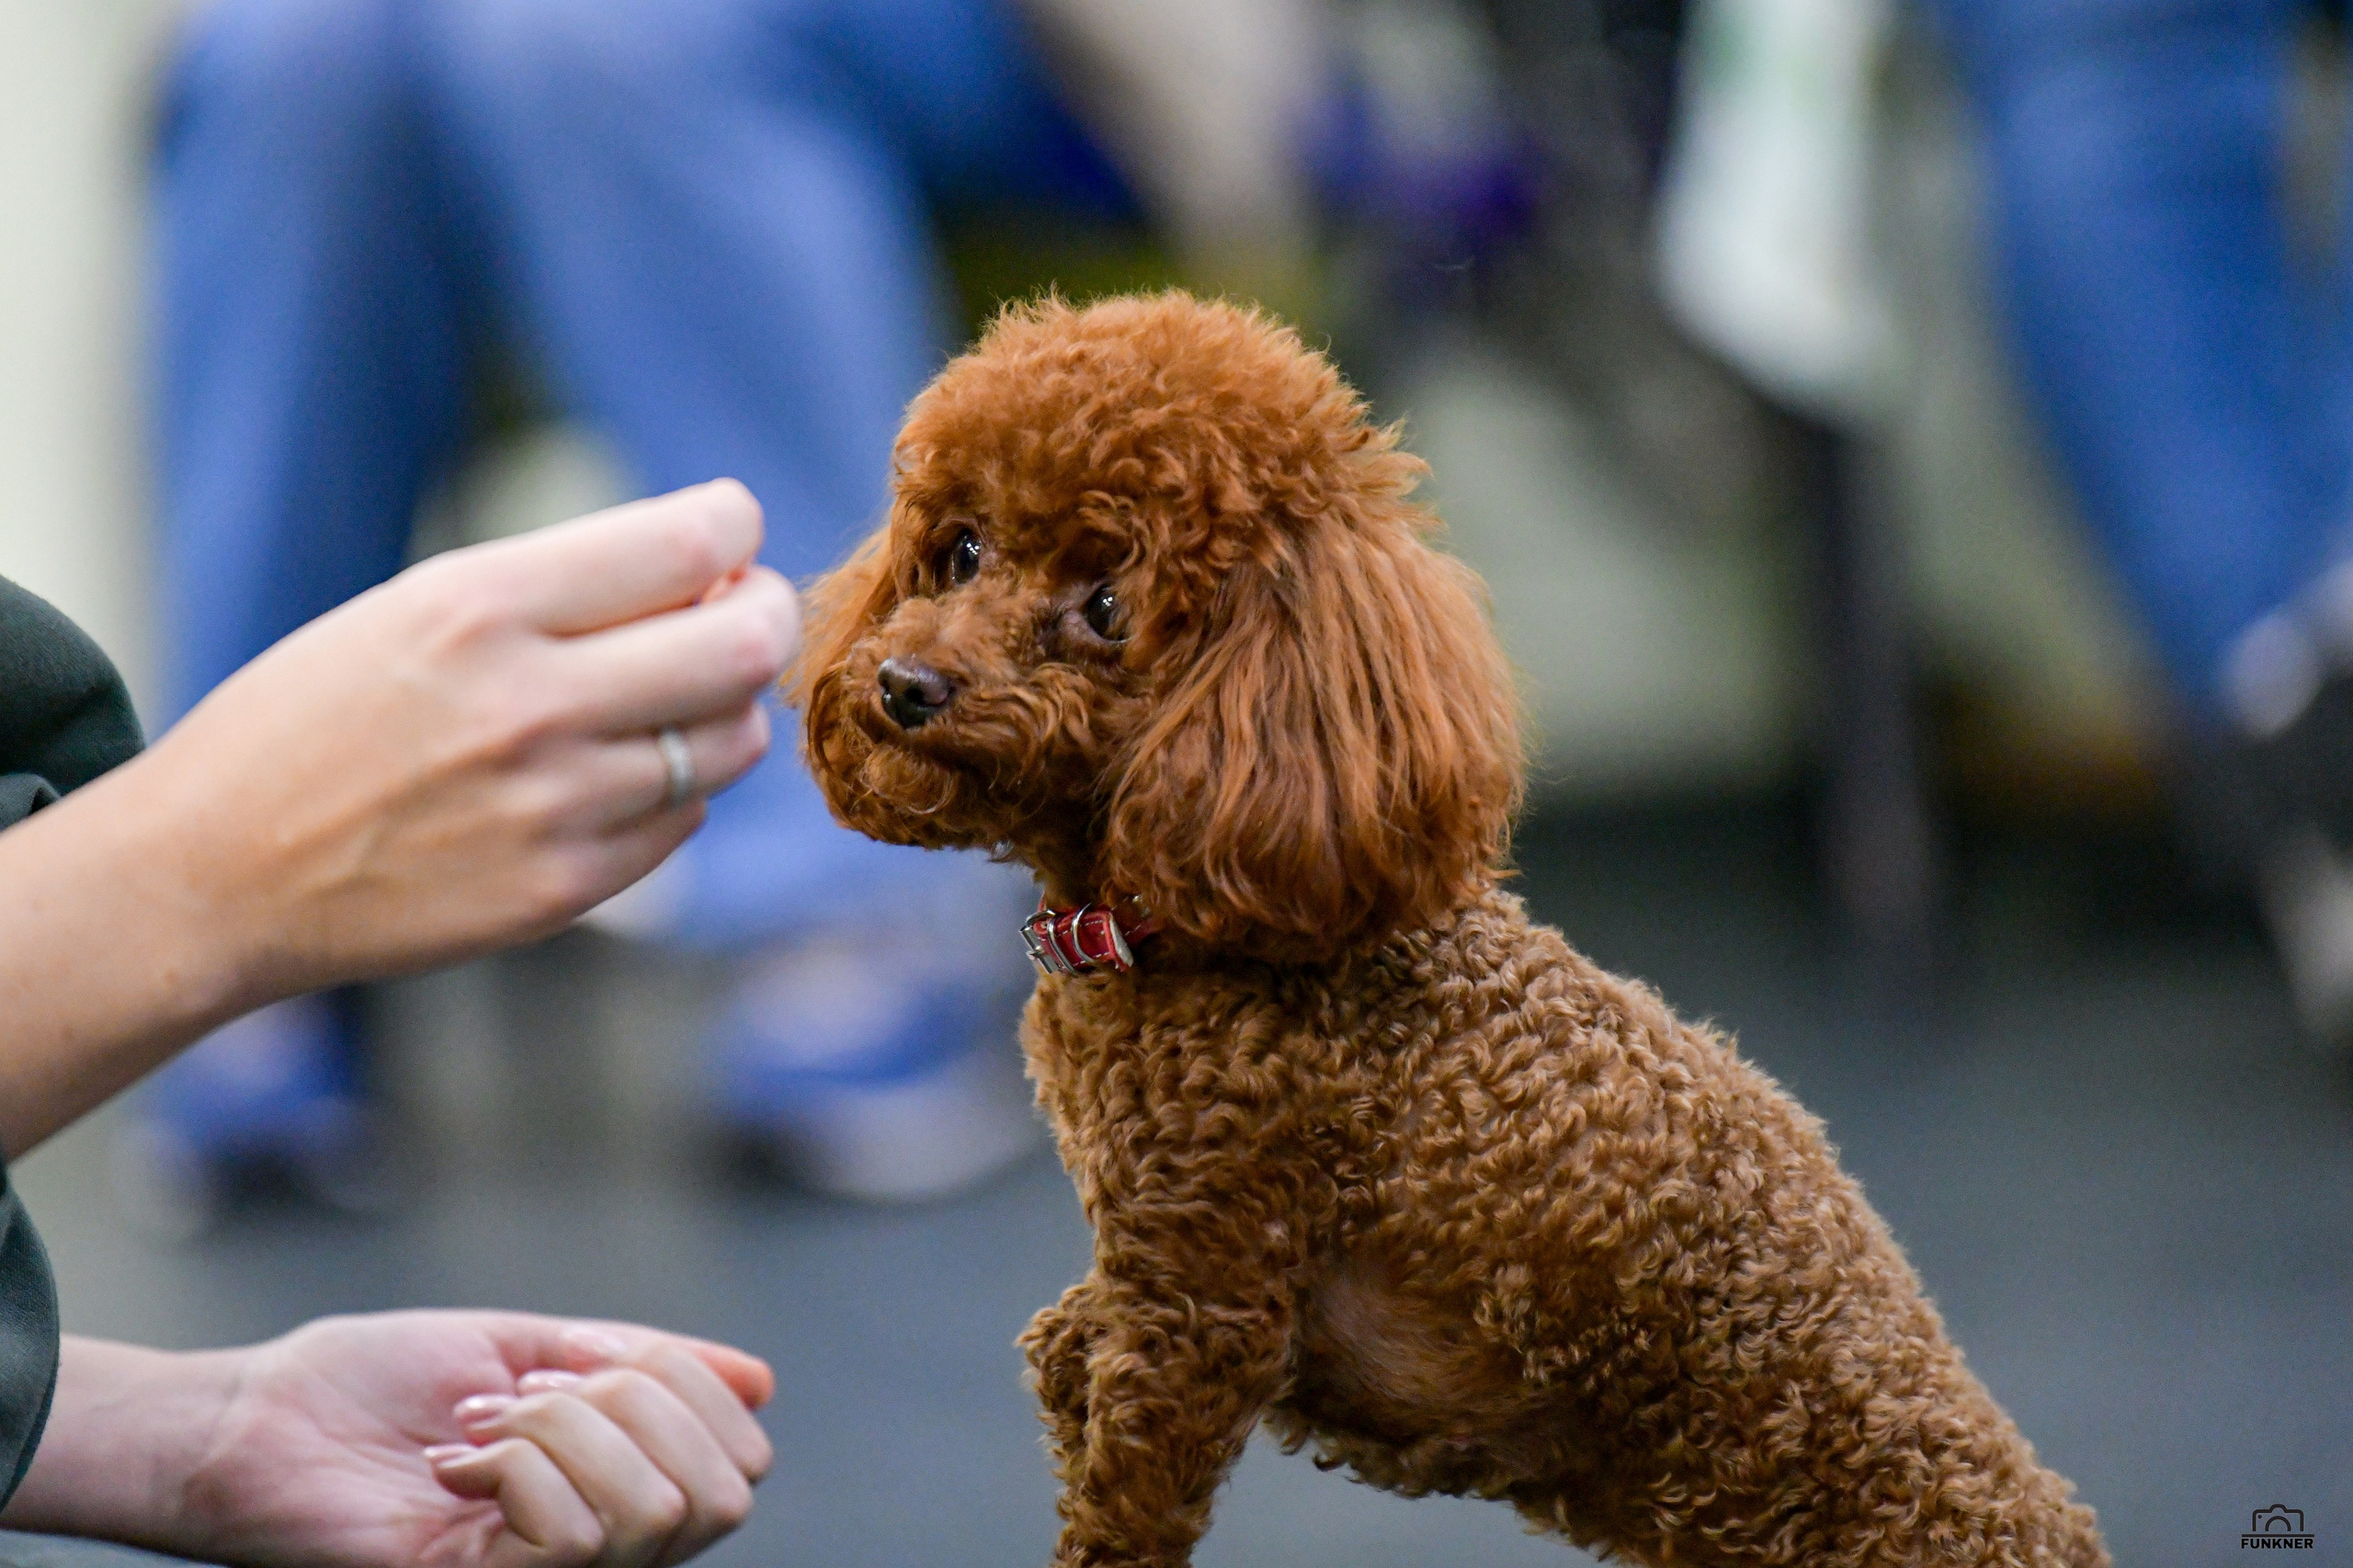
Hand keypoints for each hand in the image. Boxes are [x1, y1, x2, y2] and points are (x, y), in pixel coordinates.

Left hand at [8, 1314, 774, 1567]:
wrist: (259, 1417)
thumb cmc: (378, 1382)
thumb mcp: (530, 1343)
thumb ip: (641, 1363)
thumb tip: (763, 1380)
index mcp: (622, 1485)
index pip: (746, 1460)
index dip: (693, 1386)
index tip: (585, 1360)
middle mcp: (602, 1544)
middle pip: (725, 1492)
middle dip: (639, 1402)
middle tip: (533, 1391)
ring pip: (652, 1511)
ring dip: (563, 1429)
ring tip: (482, 1427)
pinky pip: (570, 1535)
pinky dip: (514, 1463)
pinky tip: (450, 1462)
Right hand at [147, 479, 797, 1003]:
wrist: (215, 873)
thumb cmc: (316, 720)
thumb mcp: (414, 608)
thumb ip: (564, 587)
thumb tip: (718, 565)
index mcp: (479, 606)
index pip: (690, 541)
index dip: (735, 527)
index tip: (728, 533)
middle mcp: (529, 703)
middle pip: (744, 643)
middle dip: (762, 613)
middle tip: (740, 609)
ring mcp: (555, 806)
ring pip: (732, 739)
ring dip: (723, 708)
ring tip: (669, 699)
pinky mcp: (565, 889)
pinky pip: (685, 817)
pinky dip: (672, 788)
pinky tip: (612, 776)